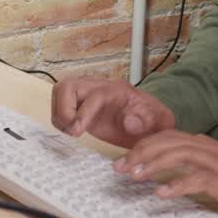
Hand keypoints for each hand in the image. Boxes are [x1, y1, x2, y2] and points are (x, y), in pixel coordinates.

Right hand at [50, 77, 175, 147]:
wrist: (149, 121)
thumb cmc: (152, 120)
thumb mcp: (158, 121)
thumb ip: (146, 120)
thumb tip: (128, 121)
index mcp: (117, 90)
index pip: (94, 96)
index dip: (83, 113)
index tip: (77, 131)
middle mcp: (98, 87)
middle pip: (68, 86)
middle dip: (63, 110)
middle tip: (72, 131)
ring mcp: (86, 94)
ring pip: (60, 92)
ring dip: (60, 114)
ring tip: (73, 132)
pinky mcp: (79, 104)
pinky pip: (59, 104)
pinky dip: (60, 119)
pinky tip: (73, 130)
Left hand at [115, 131, 217, 217]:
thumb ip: (198, 167)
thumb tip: (170, 174)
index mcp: (208, 145)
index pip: (170, 136)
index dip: (145, 145)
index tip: (124, 158)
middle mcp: (211, 149)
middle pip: (170, 141)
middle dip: (141, 152)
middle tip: (120, 167)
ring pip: (180, 155)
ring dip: (153, 165)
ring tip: (135, 176)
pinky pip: (198, 179)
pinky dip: (178, 184)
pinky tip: (161, 193)